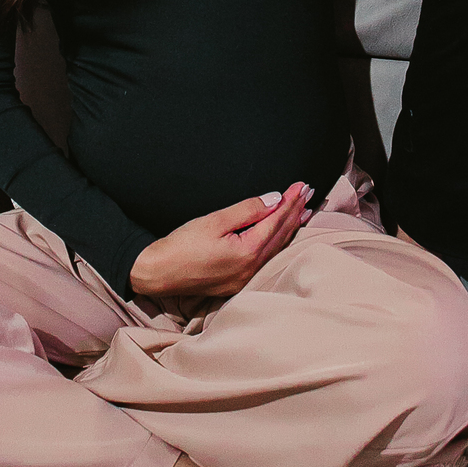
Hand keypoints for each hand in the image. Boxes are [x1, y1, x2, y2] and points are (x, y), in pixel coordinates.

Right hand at [129, 182, 312, 297]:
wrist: (158, 273)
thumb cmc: (182, 246)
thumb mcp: (214, 221)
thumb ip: (247, 209)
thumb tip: (275, 199)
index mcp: (248, 253)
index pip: (277, 221)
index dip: (290, 201)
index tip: (301, 185)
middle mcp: (252, 269)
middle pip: (281, 236)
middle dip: (296, 212)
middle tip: (308, 193)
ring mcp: (246, 278)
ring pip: (277, 248)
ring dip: (290, 227)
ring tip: (304, 211)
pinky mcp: (239, 281)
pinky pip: (267, 257)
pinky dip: (278, 241)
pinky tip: (282, 234)